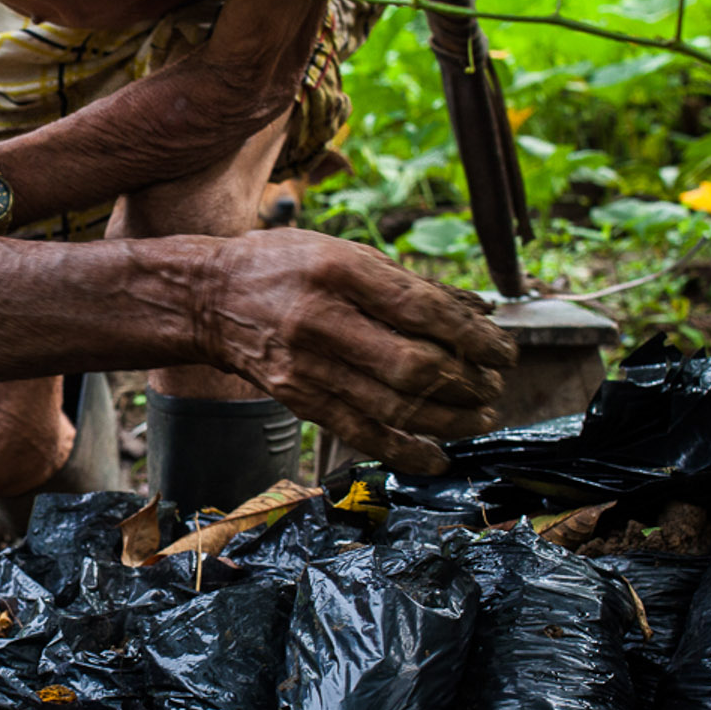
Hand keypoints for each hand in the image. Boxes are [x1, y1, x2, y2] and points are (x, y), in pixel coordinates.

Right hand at [195, 230, 518, 474]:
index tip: (503, 350)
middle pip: (413, 366)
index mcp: (340, 270)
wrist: (207, 298)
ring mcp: (307, 364)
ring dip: (448, 419)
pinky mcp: (298, 398)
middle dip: (467, 382)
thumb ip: (407, 283)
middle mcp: (322, 319)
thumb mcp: (343, 252)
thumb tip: (477, 310)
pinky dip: (404, 451)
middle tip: (492, 384)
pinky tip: (436, 457)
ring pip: (393, 407)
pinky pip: (359, 433)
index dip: (473, 336)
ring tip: (478, 416)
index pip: (422, 310)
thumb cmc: (283, 267)